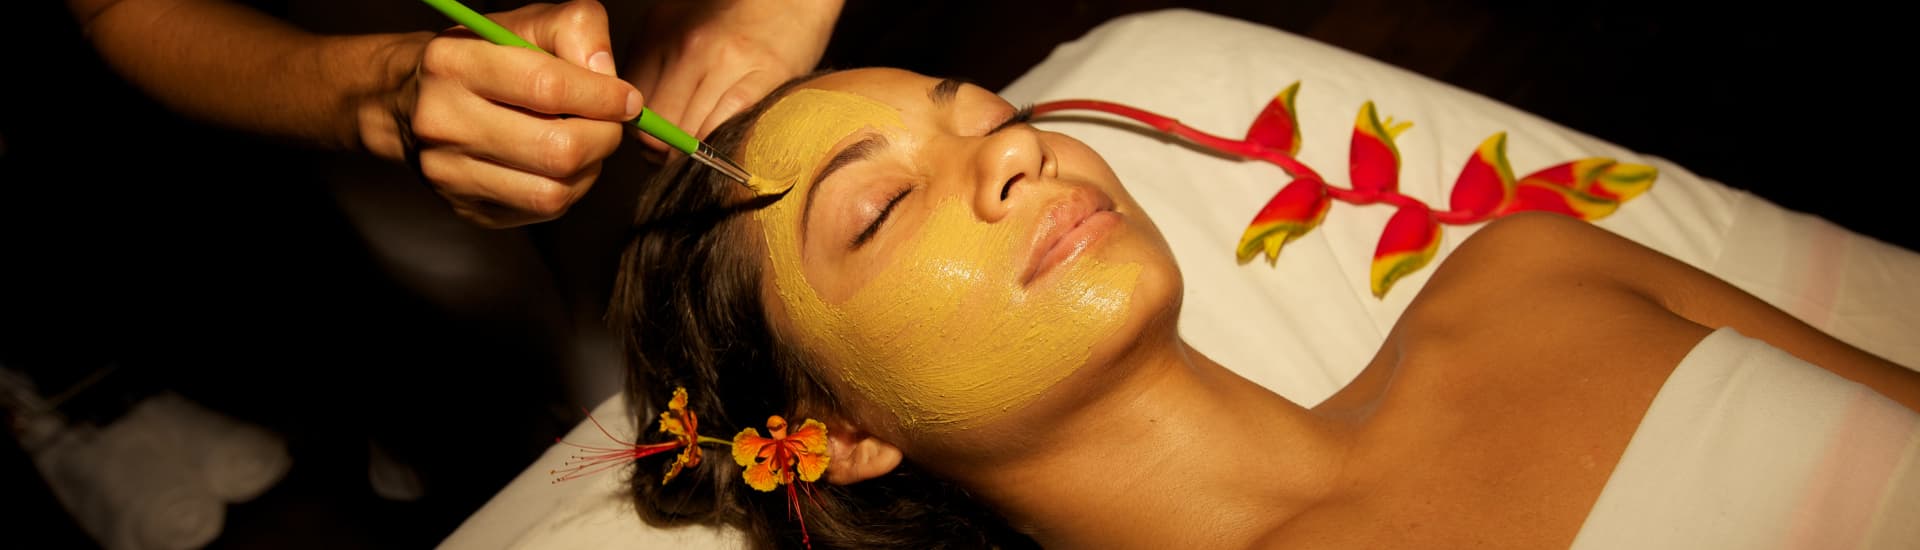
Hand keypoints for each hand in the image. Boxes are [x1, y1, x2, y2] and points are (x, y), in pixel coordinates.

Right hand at [407, 0, 641, 227]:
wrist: (415, 101)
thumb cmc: (485, 58)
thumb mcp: (525, 24)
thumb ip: (575, 30)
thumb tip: (608, 77)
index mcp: (454, 63)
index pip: (548, 87)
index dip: (602, 97)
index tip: (627, 99)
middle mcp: (443, 121)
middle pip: (557, 150)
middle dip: (603, 137)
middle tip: (610, 123)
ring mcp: (450, 173)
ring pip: (553, 191)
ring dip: (589, 168)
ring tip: (585, 142)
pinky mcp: (466, 207)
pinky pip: (542, 211)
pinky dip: (569, 189)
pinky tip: (562, 165)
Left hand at [623, 0, 841, 157]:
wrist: (787, 3)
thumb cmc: (731, 22)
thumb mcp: (676, 30)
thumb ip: (652, 67)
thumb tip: (636, 119)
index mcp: (661, 35)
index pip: (634, 104)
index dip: (641, 134)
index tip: (653, 144)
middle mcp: (689, 47)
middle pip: (658, 123)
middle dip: (662, 152)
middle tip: (673, 160)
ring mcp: (726, 62)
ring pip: (688, 133)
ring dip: (688, 158)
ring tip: (696, 159)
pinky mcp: (762, 77)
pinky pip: (724, 127)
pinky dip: (717, 149)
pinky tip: (720, 151)